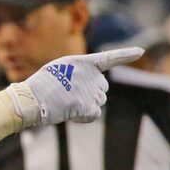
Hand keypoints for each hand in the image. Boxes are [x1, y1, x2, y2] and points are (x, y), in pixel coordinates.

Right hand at [7, 46, 143, 127]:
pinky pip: (94, 114)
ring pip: (99, 102)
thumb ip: (77, 75)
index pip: (108, 58)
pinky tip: (69, 113)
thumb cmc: (38, 89)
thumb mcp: (57, 72)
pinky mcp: (85, 104)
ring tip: (65, 104)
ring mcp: (88, 89)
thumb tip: (91, 91)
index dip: (126, 54)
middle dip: (91, 95)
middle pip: (102, 88)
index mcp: (80, 62)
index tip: (141, 51)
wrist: (28, 100)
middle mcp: (88, 74)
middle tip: (69, 98)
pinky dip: (83, 118)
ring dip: (86, 106)